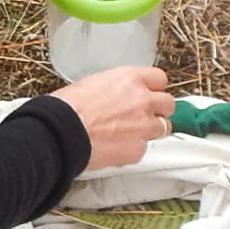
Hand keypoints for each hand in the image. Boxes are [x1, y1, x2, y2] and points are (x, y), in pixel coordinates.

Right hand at [52, 66, 174, 168]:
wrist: (61, 133)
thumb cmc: (67, 107)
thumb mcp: (94, 82)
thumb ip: (117, 88)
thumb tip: (119, 95)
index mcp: (131, 78)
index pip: (160, 79)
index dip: (154, 88)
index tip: (149, 93)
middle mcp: (143, 100)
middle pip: (168, 104)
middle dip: (158, 110)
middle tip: (143, 115)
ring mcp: (144, 126)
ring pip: (162, 128)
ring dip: (150, 130)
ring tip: (128, 133)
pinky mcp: (138, 150)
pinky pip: (143, 148)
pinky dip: (132, 149)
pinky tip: (115, 147)